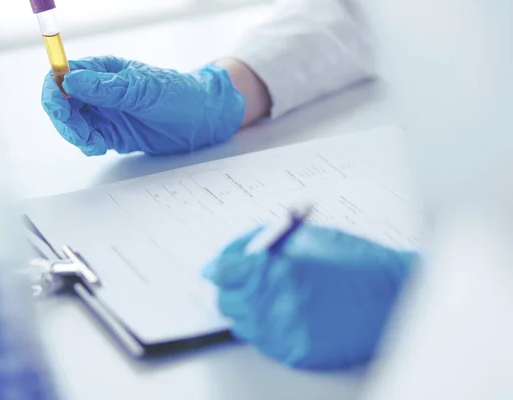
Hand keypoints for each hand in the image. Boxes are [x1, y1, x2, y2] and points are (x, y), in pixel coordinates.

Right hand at [41, 56, 244, 155]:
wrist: (202, 121)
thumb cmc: (179, 96)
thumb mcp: (144, 90)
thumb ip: (108, 88)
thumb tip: (70, 80)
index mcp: (104, 70)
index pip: (64, 74)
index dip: (55, 90)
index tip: (60, 108)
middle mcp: (99, 90)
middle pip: (62, 101)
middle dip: (64, 119)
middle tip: (81, 136)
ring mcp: (105, 112)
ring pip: (73, 123)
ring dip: (76, 135)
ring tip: (95, 144)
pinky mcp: (111, 133)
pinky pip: (88, 139)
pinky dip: (87, 145)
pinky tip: (100, 147)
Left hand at [203, 225, 417, 369]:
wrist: (395, 298)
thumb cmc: (358, 263)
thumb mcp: (310, 238)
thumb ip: (267, 244)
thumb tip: (236, 254)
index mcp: (280, 270)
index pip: (226, 271)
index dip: (220, 265)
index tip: (217, 267)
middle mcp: (278, 305)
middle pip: (228, 300)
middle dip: (233, 287)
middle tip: (246, 278)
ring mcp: (287, 334)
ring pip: (243, 324)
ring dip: (248, 308)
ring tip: (272, 295)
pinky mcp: (297, 354)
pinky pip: (264, 342)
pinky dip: (267, 327)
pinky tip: (288, 312)